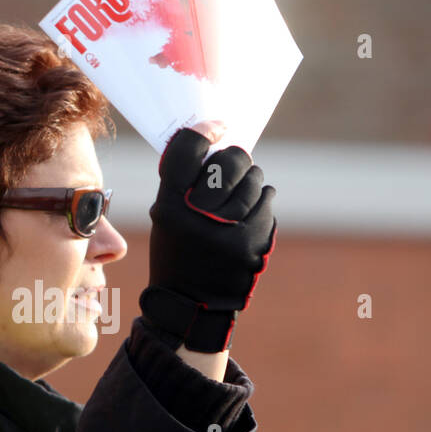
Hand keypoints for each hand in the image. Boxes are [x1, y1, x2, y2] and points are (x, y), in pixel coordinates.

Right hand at [138, 120, 276, 352]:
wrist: (190, 304)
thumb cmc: (176, 251)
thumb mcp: (164, 216)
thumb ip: (183, 181)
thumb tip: (215, 138)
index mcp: (169, 207)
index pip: (186, 151)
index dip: (203, 131)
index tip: (216, 127)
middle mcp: (197, 217)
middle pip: (227, 160)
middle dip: (233, 158)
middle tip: (232, 165)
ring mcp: (228, 231)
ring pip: (253, 178)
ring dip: (249, 178)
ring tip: (241, 189)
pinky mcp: (253, 242)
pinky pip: (266, 199)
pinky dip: (260, 197)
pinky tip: (251, 205)